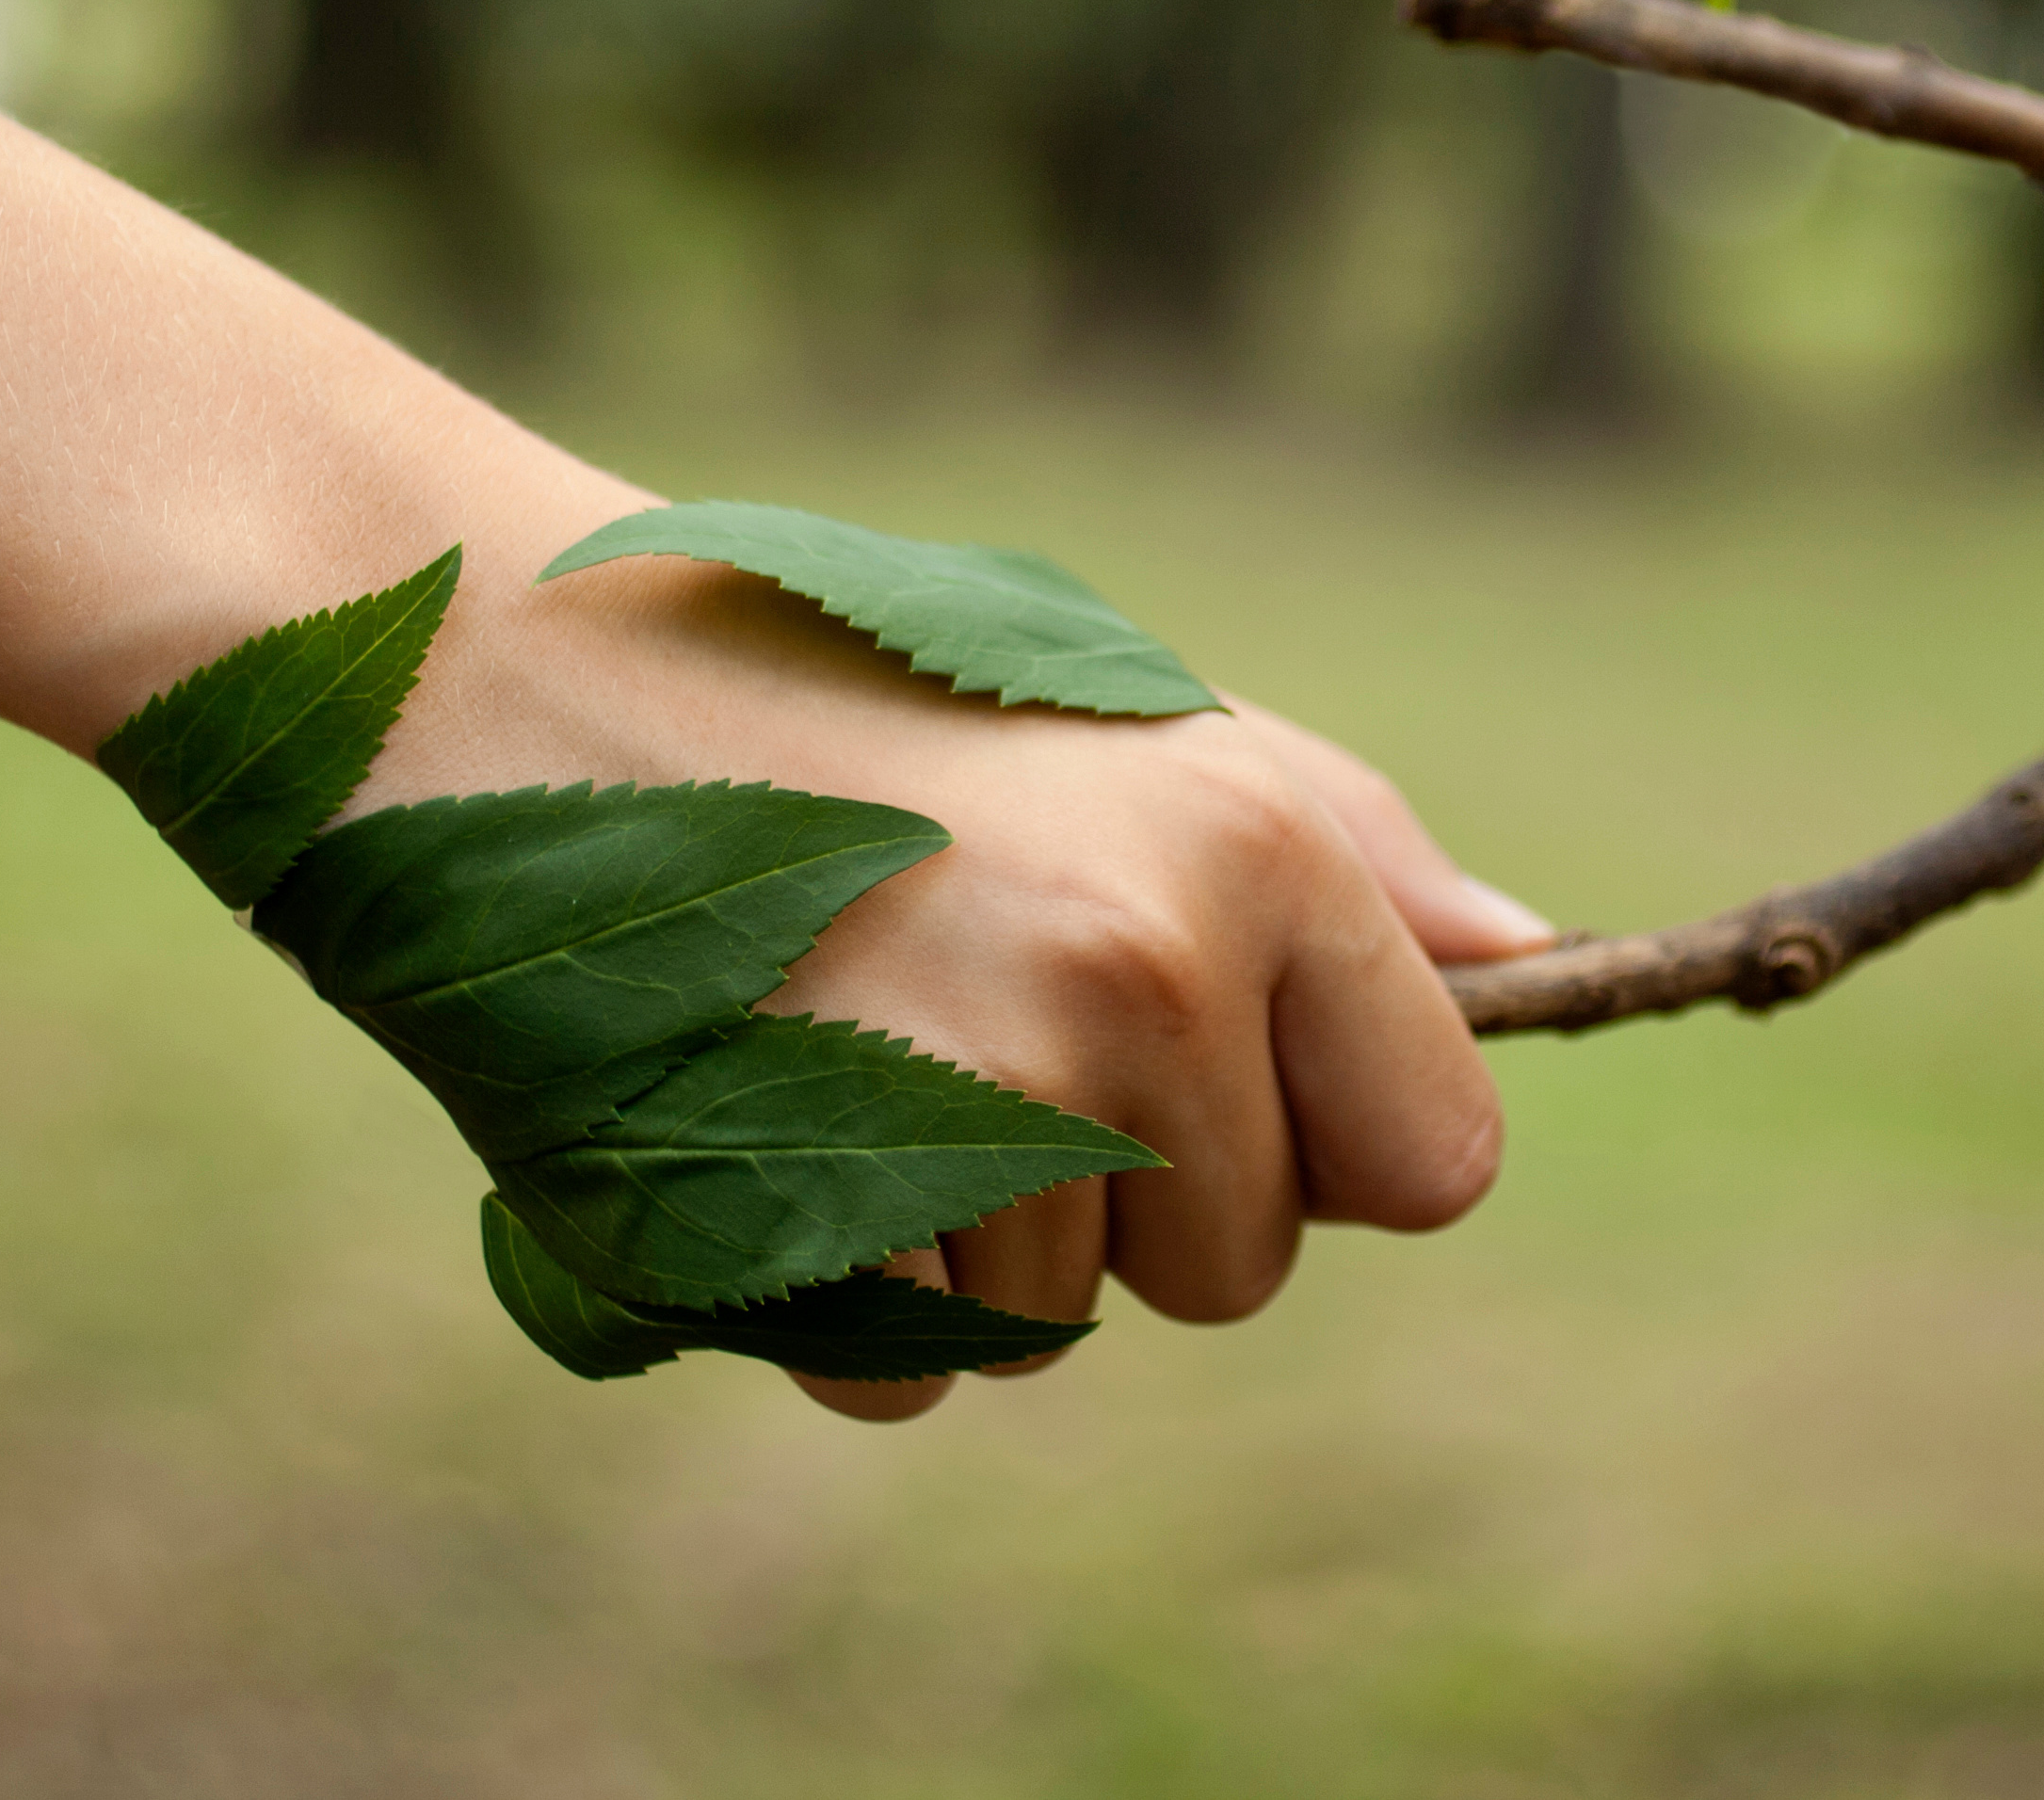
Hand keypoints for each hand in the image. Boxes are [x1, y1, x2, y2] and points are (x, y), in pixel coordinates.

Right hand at [373, 514, 1556, 1419]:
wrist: (510, 666)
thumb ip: (1337, 851)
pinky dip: (849, 1296)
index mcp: (1255, 848)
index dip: (1328, 1137)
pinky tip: (773, 1111)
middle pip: (1243, 1265)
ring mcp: (982, 1098)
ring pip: (1067, 1320)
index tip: (1218, 1065)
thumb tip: (1534, 964)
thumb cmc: (837, 677)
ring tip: (853, 1025)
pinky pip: (914, 1376)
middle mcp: (1147, 972)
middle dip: (1136, 1188)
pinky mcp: (820, 1210)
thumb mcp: (1118, 712)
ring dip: (975, 1226)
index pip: (1439, 1158)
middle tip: (978, 1007)